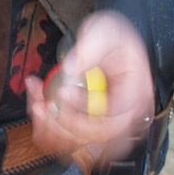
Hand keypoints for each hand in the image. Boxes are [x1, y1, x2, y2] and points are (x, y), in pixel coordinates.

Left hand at [26, 10, 157, 167]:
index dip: (86, 107)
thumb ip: (90, 47)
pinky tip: (39, 107)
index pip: (115, 112)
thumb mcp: (105, 31)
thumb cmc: (112, 38)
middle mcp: (126, 115)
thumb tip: (70, 68)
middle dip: (65, 122)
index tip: (62, 91)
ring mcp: (108, 124)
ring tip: (37, 101)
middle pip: (98, 135)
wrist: (111, 45)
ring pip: (81, 143)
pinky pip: (69, 141)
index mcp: (136, 92)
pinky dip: (49, 129)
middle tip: (45, 102)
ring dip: (52, 127)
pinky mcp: (91, 128)